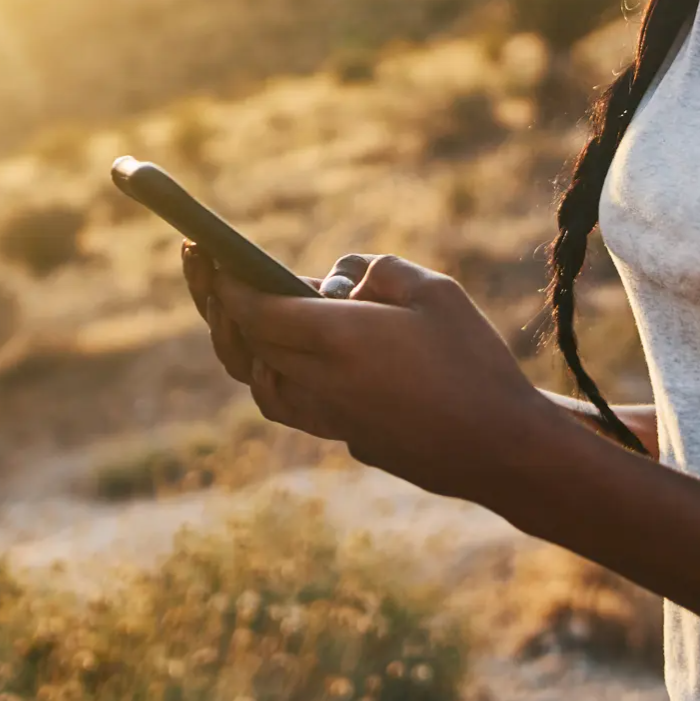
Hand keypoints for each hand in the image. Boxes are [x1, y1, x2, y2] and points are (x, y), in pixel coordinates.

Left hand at [180, 244, 557, 506]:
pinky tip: (276, 356)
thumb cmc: (473, 363)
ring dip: (236, 342)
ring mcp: (327, 416)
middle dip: (217, 302)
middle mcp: (318, 381)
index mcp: (335, 339)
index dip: (225, 281)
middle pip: (245, 342)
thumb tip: (337, 279)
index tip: (206, 252)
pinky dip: (266, 374)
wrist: (499, 448)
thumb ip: (378, 271)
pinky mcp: (343, 437)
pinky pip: (285, 402)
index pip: (254, 308)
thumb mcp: (435, 291)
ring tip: (227, 308)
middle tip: (200, 267)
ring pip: (256, 379)